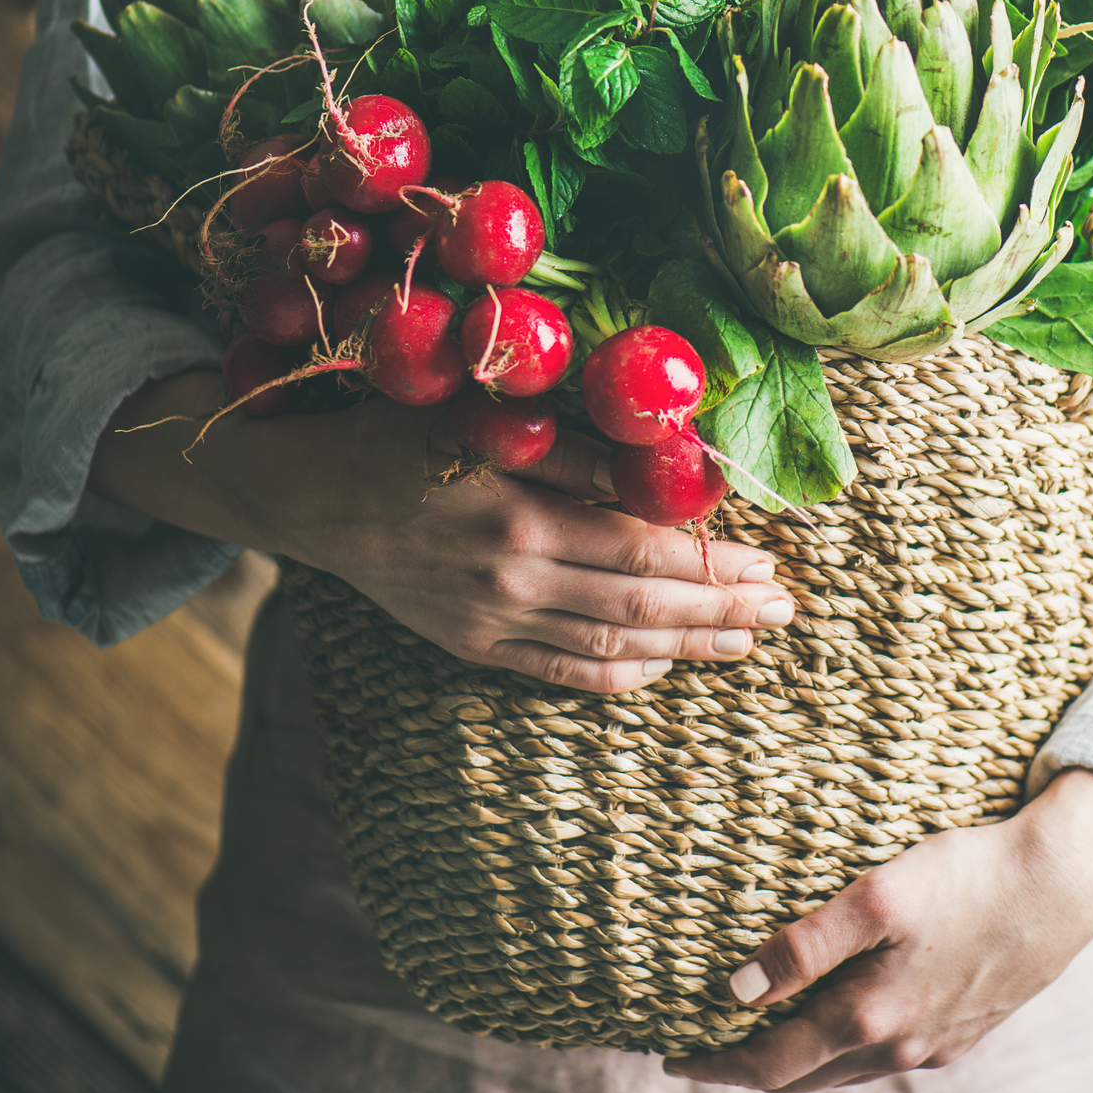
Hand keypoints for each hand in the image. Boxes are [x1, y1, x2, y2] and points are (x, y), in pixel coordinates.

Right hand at [89, 371, 793, 691]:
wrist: (307, 496)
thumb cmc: (400, 435)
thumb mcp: (483, 420)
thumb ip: (575, 448)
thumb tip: (669, 462)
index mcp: (519, 518)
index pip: (646, 551)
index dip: (716, 562)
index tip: (771, 557)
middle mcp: (511, 583)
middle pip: (643, 606)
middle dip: (724, 608)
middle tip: (786, 606)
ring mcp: (492, 623)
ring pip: (613, 645)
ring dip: (690, 645)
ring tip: (749, 638)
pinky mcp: (473, 646)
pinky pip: (562, 672)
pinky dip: (622, 673)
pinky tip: (666, 665)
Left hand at [663, 768, 1092, 1092]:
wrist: (1064, 884)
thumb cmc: (967, 876)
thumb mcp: (878, 897)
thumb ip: (805, 946)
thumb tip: (738, 991)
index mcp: (869, 1019)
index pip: (770, 1064)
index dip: (716, 1063)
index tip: (672, 1053)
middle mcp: (900, 1046)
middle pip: (803, 1077)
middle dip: (748, 1067)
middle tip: (703, 1047)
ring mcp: (935, 1045)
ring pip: (846, 1069)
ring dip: (797, 1060)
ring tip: (760, 1033)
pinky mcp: (964, 1030)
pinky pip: (886, 1054)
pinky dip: (844, 1047)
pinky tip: (841, 1017)